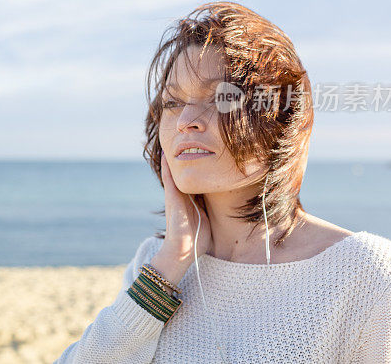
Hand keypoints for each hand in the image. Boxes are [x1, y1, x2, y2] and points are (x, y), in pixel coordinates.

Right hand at [150, 149, 212, 281]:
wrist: (182, 251)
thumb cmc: (196, 239)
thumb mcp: (207, 218)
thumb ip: (210, 208)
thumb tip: (224, 201)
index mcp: (191, 199)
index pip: (195, 178)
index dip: (197, 165)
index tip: (202, 150)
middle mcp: (181, 195)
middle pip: (183, 171)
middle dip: (185, 157)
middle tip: (187, 139)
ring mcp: (174, 195)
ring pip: (174, 171)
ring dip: (174, 158)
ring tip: (174, 141)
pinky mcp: (171, 197)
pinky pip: (168, 178)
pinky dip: (166, 166)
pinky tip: (165, 154)